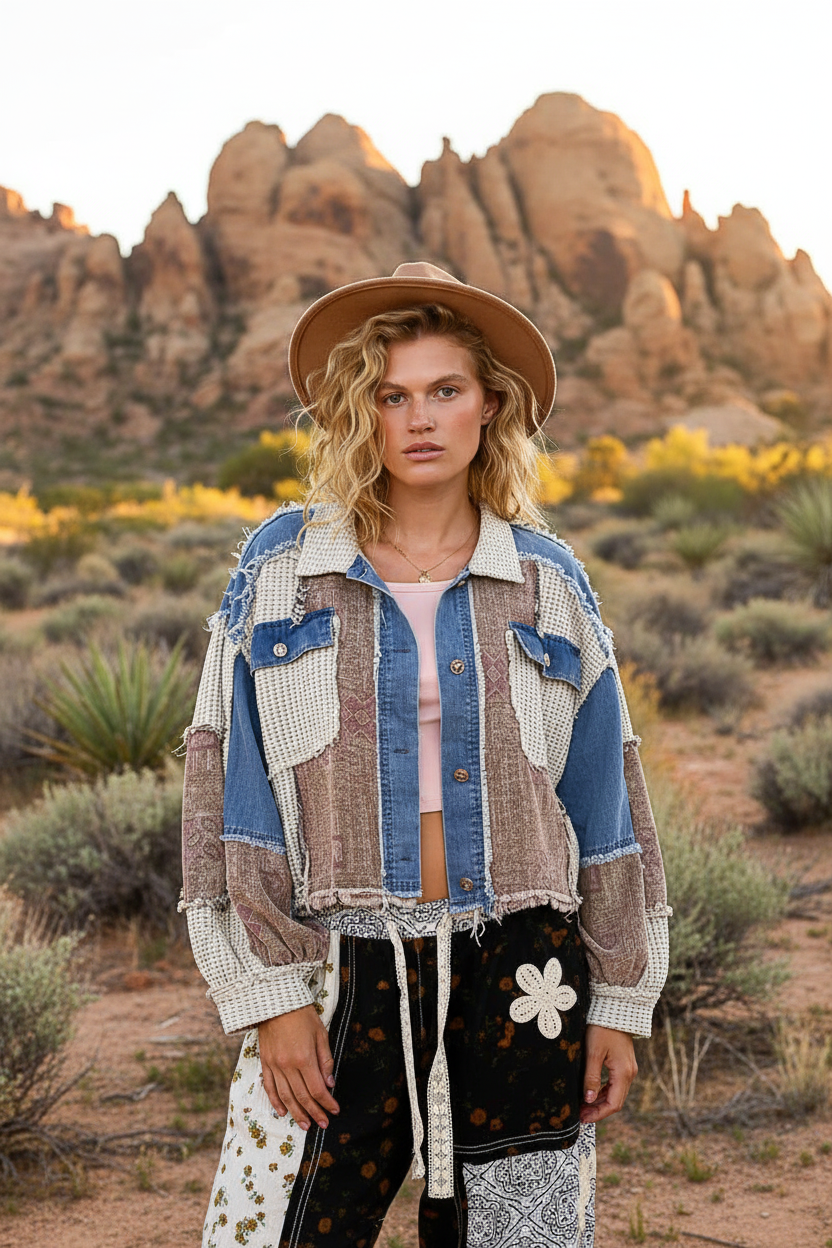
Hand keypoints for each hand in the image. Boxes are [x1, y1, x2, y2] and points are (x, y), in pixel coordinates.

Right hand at [259, 1005, 339, 1131]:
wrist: (276, 1002)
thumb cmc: (302, 1015)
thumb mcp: (321, 1034)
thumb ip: (325, 1060)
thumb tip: (329, 1084)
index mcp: (305, 1058)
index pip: (317, 1089)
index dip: (327, 1103)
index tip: (334, 1111)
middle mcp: (288, 1065)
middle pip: (302, 1096)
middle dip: (314, 1113)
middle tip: (322, 1124)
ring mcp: (274, 1065)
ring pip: (286, 1096)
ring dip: (296, 1113)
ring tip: (305, 1125)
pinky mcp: (265, 1062)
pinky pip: (269, 1087)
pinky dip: (276, 1102)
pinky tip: (283, 1112)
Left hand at [580, 1024, 637, 1123]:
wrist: (614, 1008)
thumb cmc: (602, 1028)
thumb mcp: (593, 1052)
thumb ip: (591, 1077)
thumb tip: (588, 1100)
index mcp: (624, 1073)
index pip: (613, 1104)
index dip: (598, 1114)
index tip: (582, 1118)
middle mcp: (629, 1073)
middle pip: (615, 1100)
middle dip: (597, 1110)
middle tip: (579, 1114)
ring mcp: (627, 1068)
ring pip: (614, 1092)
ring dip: (599, 1101)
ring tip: (582, 1106)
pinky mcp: (623, 1062)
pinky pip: (614, 1083)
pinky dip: (602, 1090)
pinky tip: (589, 1092)